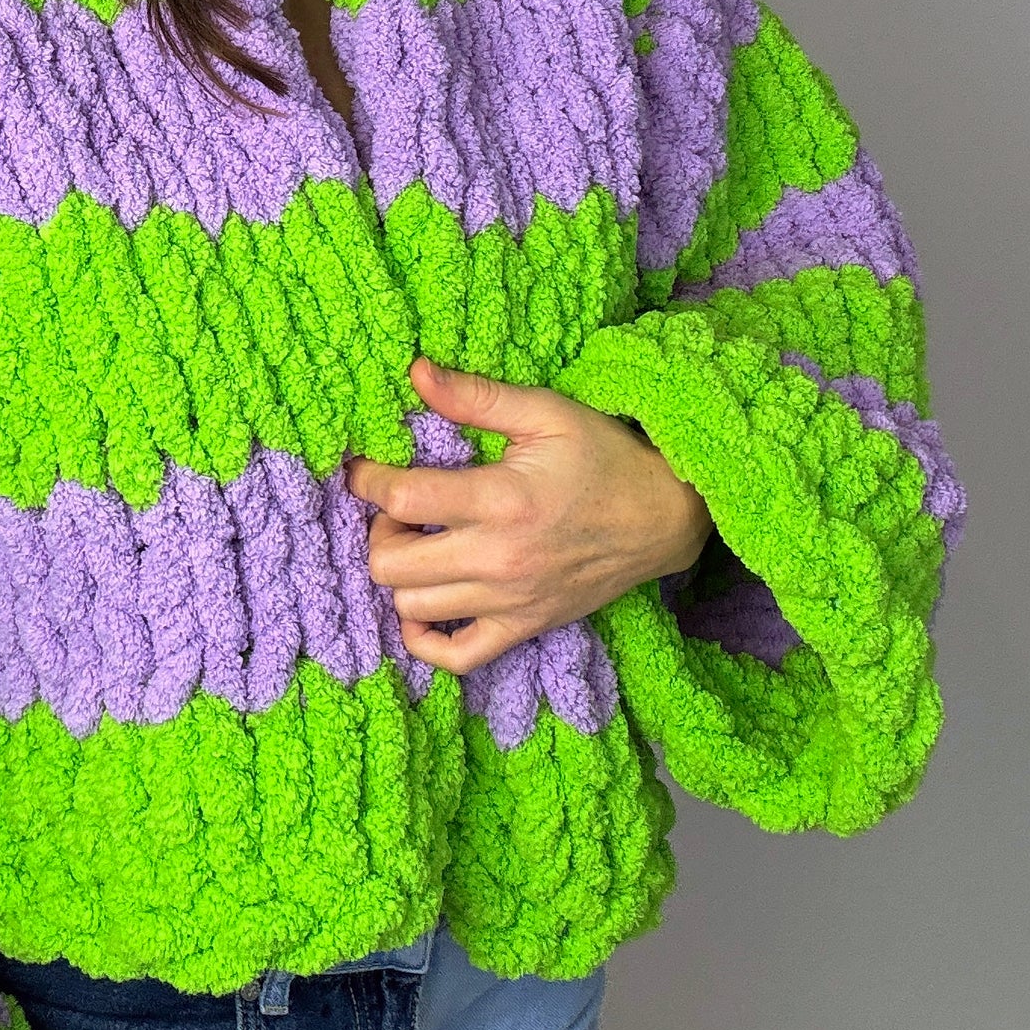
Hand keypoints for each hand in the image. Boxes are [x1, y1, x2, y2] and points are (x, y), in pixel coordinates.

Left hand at [347, 357, 711, 676]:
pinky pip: (456, 658)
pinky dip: (426, 640)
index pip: (404, 498)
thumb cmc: (604, 457)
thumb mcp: (544, 412)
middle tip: (400, 507)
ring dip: (401, 574)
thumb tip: (416, 372)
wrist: (664, 516)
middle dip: (379, 530)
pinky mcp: (524, 627)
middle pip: (391, 565)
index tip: (365, 469)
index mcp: (502, 499)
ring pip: (412, 608)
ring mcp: (510, 601)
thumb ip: (475, 396)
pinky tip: (427, 604)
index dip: (370, 481)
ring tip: (421, 543)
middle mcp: (500, 558)